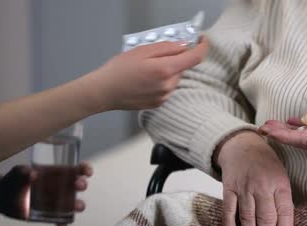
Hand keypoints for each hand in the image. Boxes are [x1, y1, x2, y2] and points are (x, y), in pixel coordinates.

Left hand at [0, 164, 91, 220]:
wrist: (6, 197)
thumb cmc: (16, 180)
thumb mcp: (19, 172)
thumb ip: (24, 172)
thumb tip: (32, 174)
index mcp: (60, 173)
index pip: (78, 170)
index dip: (85, 170)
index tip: (87, 172)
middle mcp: (64, 187)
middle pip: (79, 185)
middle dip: (82, 185)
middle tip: (78, 185)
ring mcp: (59, 202)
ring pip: (75, 204)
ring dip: (78, 205)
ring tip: (74, 207)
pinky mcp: (53, 215)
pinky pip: (62, 220)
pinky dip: (63, 223)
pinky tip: (60, 225)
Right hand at [87, 38, 208, 110]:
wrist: (104, 91)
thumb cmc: (119, 70)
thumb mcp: (142, 50)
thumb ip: (166, 48)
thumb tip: (184, 46)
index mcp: (165, 70)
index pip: (194, 58)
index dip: (202, 47)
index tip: (202, 41)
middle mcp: (168, 85)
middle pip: (182, 68)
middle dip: (174, 59)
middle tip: (154, 56)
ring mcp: (165, 96)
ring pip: (175, 78)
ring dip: (167, 71)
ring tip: (145, 70)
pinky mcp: (159, 103)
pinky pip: (167, 88)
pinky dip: (161, 81)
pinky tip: (145, 80)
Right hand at [215, 131, 294, 225]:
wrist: (243, 145)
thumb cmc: (267, 166)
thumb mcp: (281, 178)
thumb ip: (282, 202)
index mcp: (280, 184)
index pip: (284, 210)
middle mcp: (262, 186)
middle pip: (265, 216)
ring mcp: (244, 187)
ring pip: (247, 216)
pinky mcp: (228, 187)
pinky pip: (228, 208)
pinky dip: (229, 223)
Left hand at [259, 93, 306, 154]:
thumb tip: (303, 121)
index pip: (304, 139)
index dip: (283, 136)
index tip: (267, 130)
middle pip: (302, 144)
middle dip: (280, 135)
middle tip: (263, 127)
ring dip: (288, 136)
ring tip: (271, 126)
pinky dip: (300, 136)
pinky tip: (291, 127)